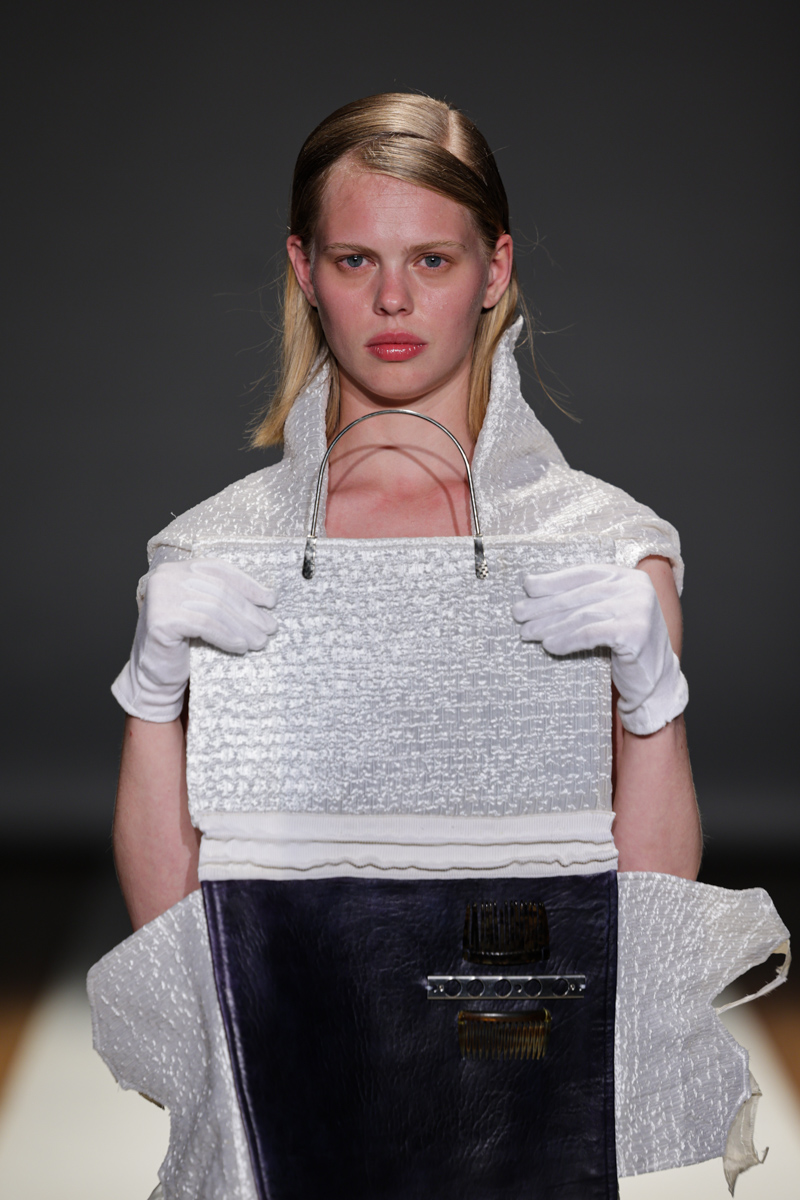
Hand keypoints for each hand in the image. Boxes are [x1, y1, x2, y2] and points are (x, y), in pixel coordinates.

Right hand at [112, 559, 276, 721]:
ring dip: (243, 627)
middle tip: (270, 627)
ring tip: (260, 641)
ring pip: (216, 608)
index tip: (271, 601)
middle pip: (220, 590)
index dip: (248, 585)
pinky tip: (241, 647)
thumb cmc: (182, 645)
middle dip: (249, 611)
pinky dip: (227, 636)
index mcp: (176, 569)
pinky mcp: (162, 618)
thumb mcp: (202, 612)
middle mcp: (165, 577)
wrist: (154, 677)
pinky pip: (205, 624)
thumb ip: (221, 598)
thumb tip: (267, 598)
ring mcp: (161, 595)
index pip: (219, 570)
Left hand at [512, 564, 687, 734]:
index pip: (584, 573)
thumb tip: (535, 589)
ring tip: (527, 633)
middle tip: (519, 614)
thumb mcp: (609, 613)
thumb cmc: (625, 646)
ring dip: (550, 624)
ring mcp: (638, 609)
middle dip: (545, 606)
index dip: (554, 580)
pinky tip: (548, 646)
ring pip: (582, 614)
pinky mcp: (635, 633)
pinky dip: (566, 640)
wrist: (656, 681)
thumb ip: (586, 598)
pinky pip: (590, 634)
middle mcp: (637, 588)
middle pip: (580, 595)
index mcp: (629, 576)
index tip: (528, 586)